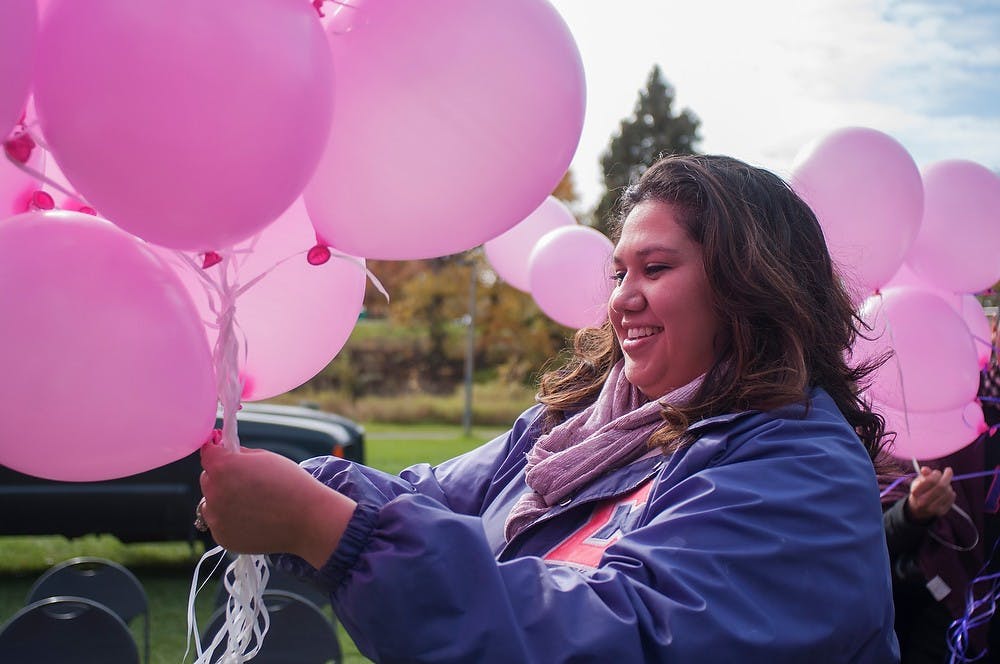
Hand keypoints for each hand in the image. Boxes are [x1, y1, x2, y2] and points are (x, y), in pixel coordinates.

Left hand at [200, 442, 356, 567]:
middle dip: (221, 476)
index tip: (222, 450)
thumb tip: (225, 453)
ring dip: (222, 499)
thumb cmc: (290, 484)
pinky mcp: (222, 537)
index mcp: (223, 468)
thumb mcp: (265, 457)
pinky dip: (230, 520)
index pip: (207, 453)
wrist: (306, 519)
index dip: (215, 449)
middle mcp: (214, 493)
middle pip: (208, 478)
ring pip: (210, 502)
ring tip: (250, 503)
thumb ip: (239, 454)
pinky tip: (252, 518)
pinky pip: (219, 522)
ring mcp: (217, 518)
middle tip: (245, 480)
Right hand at [907, 466, 954, 522]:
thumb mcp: (917, 482)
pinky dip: (951, 492)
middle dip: (947, 476)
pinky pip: (951, 499)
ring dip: (948, 485)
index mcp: (915, 493)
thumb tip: (925, 469)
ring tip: (945, 484)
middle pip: (941, 486)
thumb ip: (922, 475)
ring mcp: (933, 509)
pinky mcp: (941, 512)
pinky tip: (947, 491)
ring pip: (947, 492)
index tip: (937, 471)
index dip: (936, 474)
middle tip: (949, 470)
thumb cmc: (919, 492)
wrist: (918, 511)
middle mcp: (923, 502)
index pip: (930, 480)